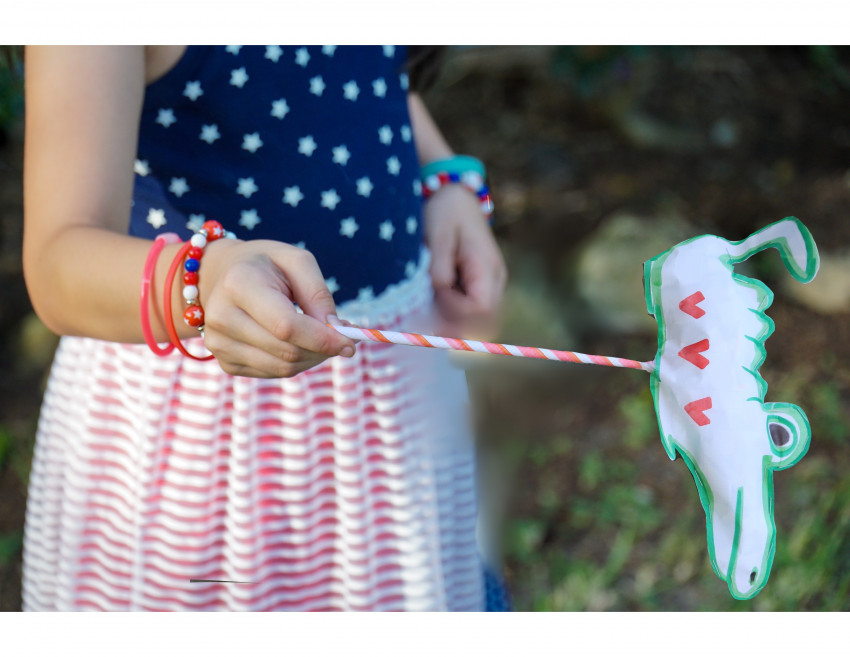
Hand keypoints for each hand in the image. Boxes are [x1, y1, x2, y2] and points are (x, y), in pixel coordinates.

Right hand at [197, 239, 356, 377]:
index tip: (351, 343)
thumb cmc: (265, 264)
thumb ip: (318, 294)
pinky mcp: (225, 362)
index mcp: (239, 284)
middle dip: (323, 349)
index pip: (286, 326)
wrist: (219, 275)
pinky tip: (297, 342)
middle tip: (343, 338)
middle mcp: (222, 317)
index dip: (322, 339)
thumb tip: (336, 330)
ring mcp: (219, 343)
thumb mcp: (296, 261)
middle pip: (287, 351)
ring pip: (283, 368)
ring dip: (312, 357)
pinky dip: (295, 362)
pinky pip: (273, 372)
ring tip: (320, 337)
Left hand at [424, 184, 507, 338]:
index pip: (481, 309)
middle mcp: (495, 280)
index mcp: (488, 267)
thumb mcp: (438, 237)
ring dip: (453, 316)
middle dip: (455, 320)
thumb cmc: (445, 212)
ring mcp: (490, 284)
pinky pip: (471, 310)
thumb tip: (440, 293)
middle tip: (431, 304)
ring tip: (434, 294)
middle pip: (483, 321)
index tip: (435, 293)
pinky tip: (438, 293)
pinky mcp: (481, 285)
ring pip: (477, 319)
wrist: (455, 196)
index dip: (456, 310)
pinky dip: (453, 310)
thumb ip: (439, 268)